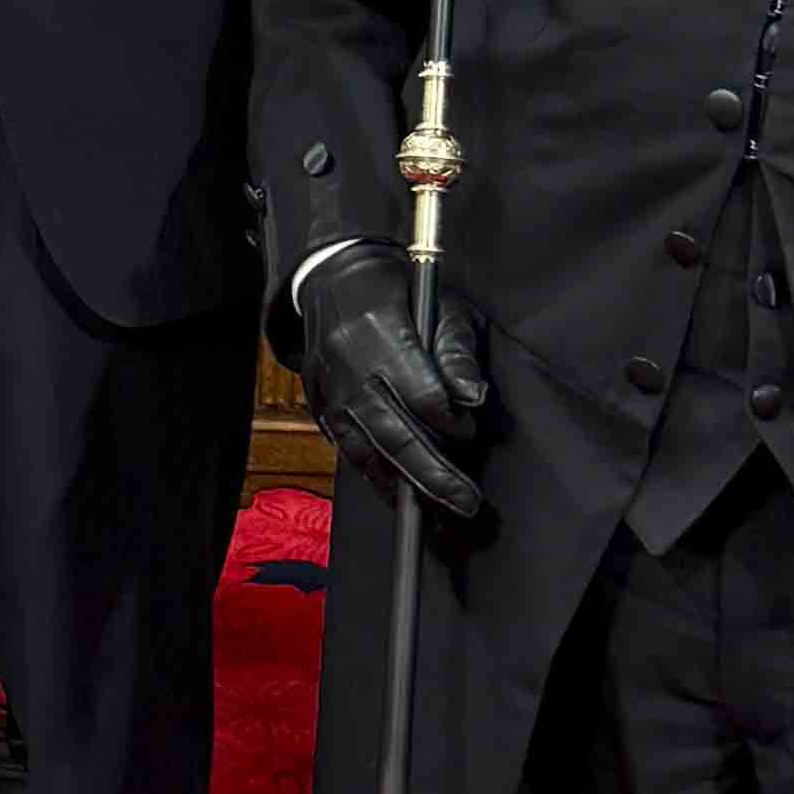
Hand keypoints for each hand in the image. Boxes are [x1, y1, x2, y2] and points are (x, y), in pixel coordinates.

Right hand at [295, 236, 491, 528]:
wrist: (333, 278)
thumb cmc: (399, 291)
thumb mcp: (443, 307)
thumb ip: (458, 354)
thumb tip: (473, 400)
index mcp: (380, 332)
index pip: (422, 395)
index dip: (451, 422)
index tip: (470, 432)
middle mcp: (349, 366)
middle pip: (395, 434)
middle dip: (434, 474)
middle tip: (467, 502)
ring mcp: (329, 390)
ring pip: (367, 451)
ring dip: (404, 487)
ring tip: (436, 514)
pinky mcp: (319, 405)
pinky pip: (348, 451)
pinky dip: (376, 476)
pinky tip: (401, 495)